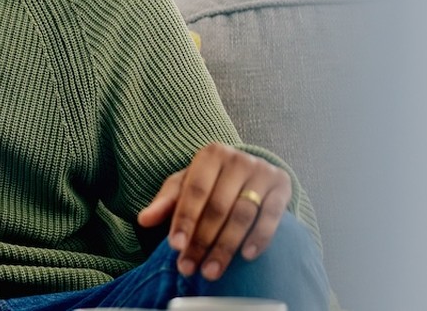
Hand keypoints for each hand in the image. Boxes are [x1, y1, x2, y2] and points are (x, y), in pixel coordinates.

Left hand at [137, 142, 290, 280]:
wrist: (249, 171)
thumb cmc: (210, 181)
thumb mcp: (185, 185)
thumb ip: (165, 202)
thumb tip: (143, 220)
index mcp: (210, 155)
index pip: (195, 191)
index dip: (184, 220)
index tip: (175, 247)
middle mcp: (238, 159)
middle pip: (217, 207)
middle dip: (202, 241)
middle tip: (189, 267)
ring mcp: (262, 171)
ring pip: (243, 215)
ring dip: (226, 247)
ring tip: (211, 271)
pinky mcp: (282, 185)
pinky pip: (271, 215)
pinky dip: (260, 237)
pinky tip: (246, 256)